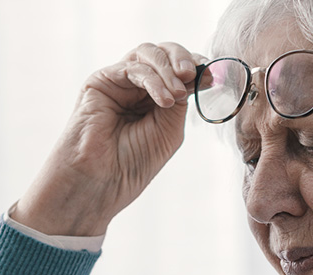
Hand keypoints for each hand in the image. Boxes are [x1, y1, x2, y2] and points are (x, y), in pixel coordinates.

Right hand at [12, 42, 200, 236]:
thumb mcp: (170, 130)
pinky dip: (153, 80)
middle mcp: (136, 87)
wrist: (100, 181)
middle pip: (164, 53)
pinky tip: (164, 100)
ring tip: (177, 93)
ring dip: (169, 68)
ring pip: (148, 53)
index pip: (177, 70)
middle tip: (194, 75)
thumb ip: (180, 100)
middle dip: (183, 60)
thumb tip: (195, 74)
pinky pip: (132, 68)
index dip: (196, 66)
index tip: (212, 75)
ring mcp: (118, 82)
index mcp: (153, 99)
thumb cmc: (132, 164)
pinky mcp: (100, 81)